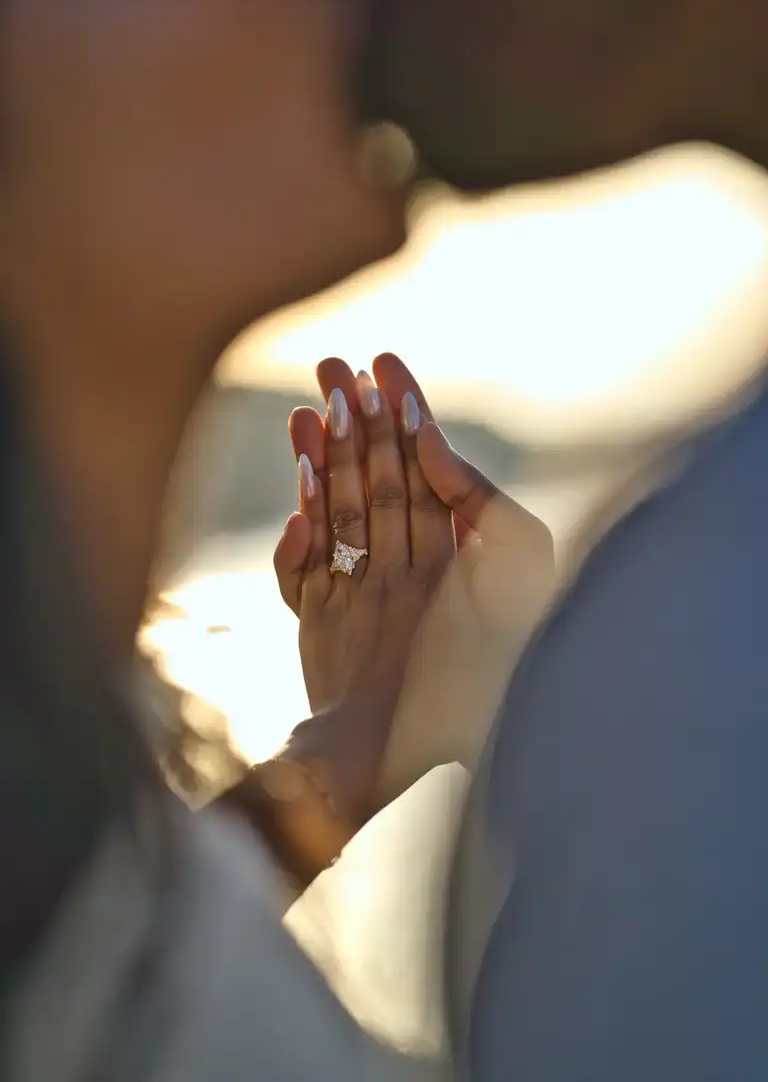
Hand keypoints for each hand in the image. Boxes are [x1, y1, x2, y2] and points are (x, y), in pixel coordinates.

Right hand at [273, 360, 454, 828]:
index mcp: (454, 551)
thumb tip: (430, 444)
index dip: (405, 414)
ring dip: (319, 462)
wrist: (432, 755)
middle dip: (356, 420)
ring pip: (336, 513)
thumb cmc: (490, 664)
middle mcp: (406, 565)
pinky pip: (303, 574)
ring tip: (303, 412)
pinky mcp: (322, 628)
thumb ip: (480, 498)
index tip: (384, 362)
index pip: (423, 466)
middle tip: (331, 364)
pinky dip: (295, 541)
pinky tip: (299, 509)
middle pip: (375, 478)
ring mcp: (361, 595)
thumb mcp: (518, 566)